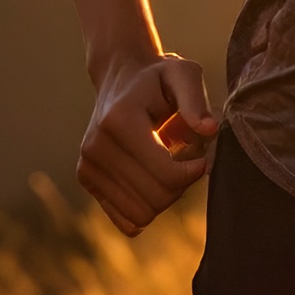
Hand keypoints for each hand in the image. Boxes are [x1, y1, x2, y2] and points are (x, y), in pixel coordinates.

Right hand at [78, 52, 217, 236]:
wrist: (121, 78)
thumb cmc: (159, 78)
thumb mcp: (183, 75)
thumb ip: (196, 101)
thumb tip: (209, 130)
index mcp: (120, 121)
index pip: (165, 175)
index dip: (193, 173)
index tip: (202, 159)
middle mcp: (96, 146)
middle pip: (154, 199)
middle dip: (180, 186)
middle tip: (186, 162)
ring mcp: (87, 164)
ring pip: (140, 215)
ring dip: (164, 197)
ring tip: (168, 167)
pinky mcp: (85, 178)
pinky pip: (124, 219)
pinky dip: (145, 206)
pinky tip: (151, 180)